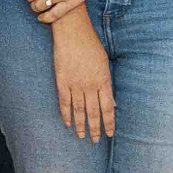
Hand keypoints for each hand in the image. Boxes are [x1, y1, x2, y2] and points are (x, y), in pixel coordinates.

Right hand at [51, 9, 115, 140]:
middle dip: (95, 129)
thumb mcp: (104, 63)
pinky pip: (64, 102)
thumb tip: (110, 101)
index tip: (110, 133)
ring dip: (81, 125)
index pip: (108, 108)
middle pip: (94, 113)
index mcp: (104, 80)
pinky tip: (68, 123)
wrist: (72, 31)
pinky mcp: (62, 81)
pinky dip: (66, 114)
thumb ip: (106, 82)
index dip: (109, 123)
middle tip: (95, 140)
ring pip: (79, 111)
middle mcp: (90, 85)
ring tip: (81, 136)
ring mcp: (75, 84)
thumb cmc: (91, 45)